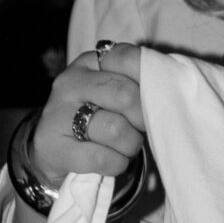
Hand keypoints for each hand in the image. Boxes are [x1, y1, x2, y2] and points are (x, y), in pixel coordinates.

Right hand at [28, 40, 145, 193]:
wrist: (55, 152)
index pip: (127, 58)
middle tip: (142, 128)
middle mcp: (70, 83)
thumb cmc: (97, 117)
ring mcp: (57, 115)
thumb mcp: (113, 92)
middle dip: (143, 118)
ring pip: (115, 129)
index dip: (149, 81)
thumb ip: (136, 82)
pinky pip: (101, 157)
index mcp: (89, 63)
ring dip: (131, 144)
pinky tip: (114, 161)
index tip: (155, 98)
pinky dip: (117, 163)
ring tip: (127, 146)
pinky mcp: (54, 147)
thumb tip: (169, 91)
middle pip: (125, 95)